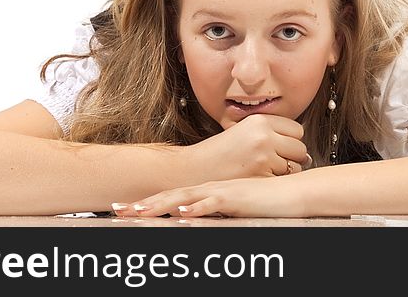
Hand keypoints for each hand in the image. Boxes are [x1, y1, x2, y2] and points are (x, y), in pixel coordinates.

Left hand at [113, 175, 305, 218]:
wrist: (290, 191)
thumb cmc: (263, 202)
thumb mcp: (232, 209)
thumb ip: (212, 212)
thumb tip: (191, 219)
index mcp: (207, 192)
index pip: (172, 197)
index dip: (148, 203)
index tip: (125, 209)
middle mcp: (209, 189)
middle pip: (171, 197)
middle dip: (144, 204)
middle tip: (118, 210)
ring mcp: (222, 192)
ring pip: (185, 198)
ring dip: (161, 205)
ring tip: (138, 212)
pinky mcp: (236, 198)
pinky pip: (213, 203)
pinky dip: (197, 208)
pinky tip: (183, 214)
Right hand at [185, 114, 311, 182]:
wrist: (195, 169)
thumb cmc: (219, 152)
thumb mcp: (243, 130)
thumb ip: (271, 134)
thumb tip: (303, 152)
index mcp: (260, 121)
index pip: (297, 129)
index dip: (291, 140)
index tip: (282, 146)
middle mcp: (264, 136)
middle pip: (300, 148)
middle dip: (292, 157)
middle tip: (276, 161)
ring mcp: (264, 157)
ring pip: (295, 166)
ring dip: (285, 171)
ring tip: (265, 170)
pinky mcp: (261, 176)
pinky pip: (283, 180)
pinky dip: (276, 182)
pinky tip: (261, 179)